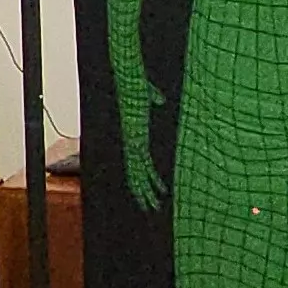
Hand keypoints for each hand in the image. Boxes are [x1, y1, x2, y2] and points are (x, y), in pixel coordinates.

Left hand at [114, 71, 166, 210]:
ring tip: (152, 206)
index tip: (146, 189)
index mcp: (134, 137)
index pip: (137, 163)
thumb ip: (153, 100)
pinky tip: (158, 192)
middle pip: (136, 175)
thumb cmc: (137, 85)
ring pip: (139, 176)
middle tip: (149, 206)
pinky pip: (143, 166)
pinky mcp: (137, 141)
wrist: (129, 80)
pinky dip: (151, 181)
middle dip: (142, 192)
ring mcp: (133, 143)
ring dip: (146, 192)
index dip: (141, 177)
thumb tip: (158, 100)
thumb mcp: (148, 96)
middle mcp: (132, 144)